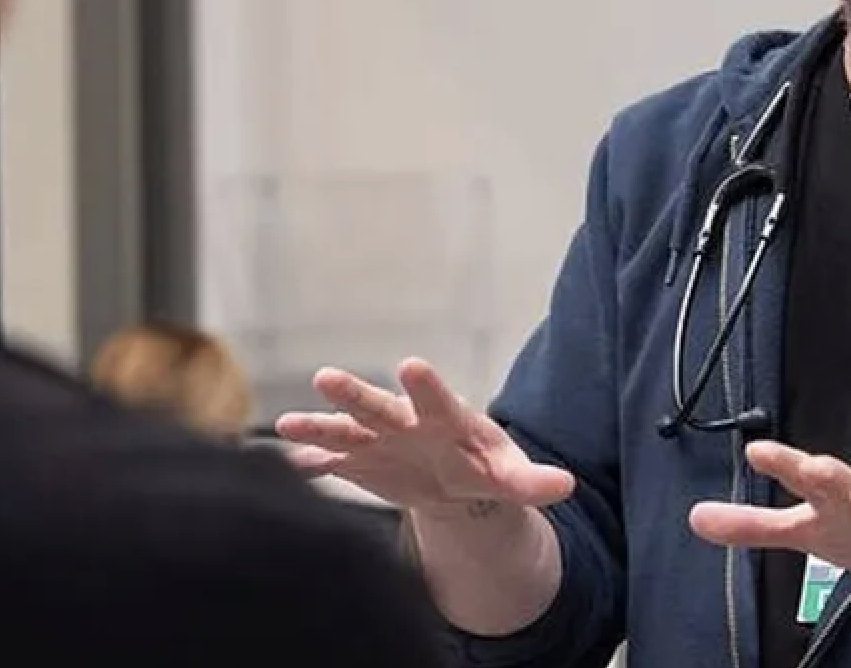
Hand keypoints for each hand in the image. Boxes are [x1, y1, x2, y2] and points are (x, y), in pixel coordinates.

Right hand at [274, 358, 573, 514]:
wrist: (454, 481)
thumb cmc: (484, 468)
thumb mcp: (511, 477)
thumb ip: (532, 481)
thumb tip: (566, 486)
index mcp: (447, 419)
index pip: (437, 399)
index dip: (425, 385)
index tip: (410, 365)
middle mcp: (406, 422)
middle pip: (379, 406)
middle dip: (355, 394)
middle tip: (326, 377)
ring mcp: (378, 441)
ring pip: (345, 429)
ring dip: (319, 425)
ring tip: (288, 424)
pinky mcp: (358, 463)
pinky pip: (329, 462)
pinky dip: (309, 462)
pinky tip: (285, 463)